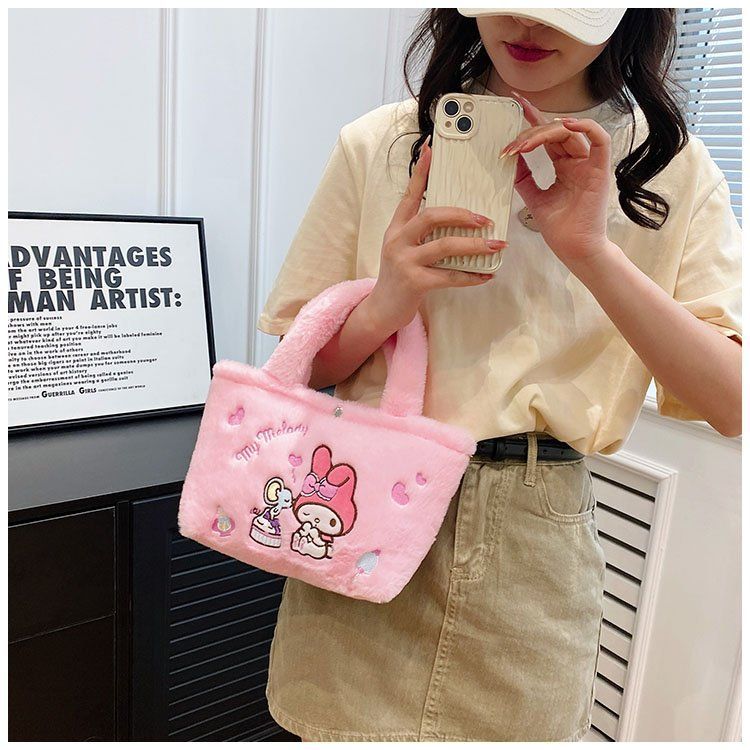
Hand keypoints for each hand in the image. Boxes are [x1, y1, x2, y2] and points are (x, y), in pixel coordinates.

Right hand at [367, 138, 507, 330]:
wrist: (382, 310)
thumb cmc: (400, 277)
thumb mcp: (405, 250)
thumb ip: (423, 234)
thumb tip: (458, 221)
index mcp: (397, 227)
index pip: (410, 194)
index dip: (421, 172)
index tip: (432, 148)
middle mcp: (398, 240)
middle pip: (431, 216)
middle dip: (462, 214)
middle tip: (485, 218)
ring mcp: (405, 261)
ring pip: (444, 245)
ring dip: (474, 245)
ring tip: (495, 245)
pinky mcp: (414, 282)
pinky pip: (449, 276)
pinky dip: (471, 276)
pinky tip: (486, 275)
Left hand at [503, 91, 613, 266]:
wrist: (573, 249)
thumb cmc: (559, 229)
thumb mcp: (533, 197)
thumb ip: (524, 176)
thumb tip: (512, 157)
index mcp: (564, 166)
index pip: (548, 135)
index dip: (532, 117)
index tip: (514, 102)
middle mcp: (578, 162)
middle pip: (555, 132)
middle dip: (529, 133)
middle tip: (510, 147)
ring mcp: (589, 164)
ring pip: (570, 132)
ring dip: (544, 133)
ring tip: (524, 145)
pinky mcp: (600, 170)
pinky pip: (599, 139)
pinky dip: (584, 127)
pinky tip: (564, 126)